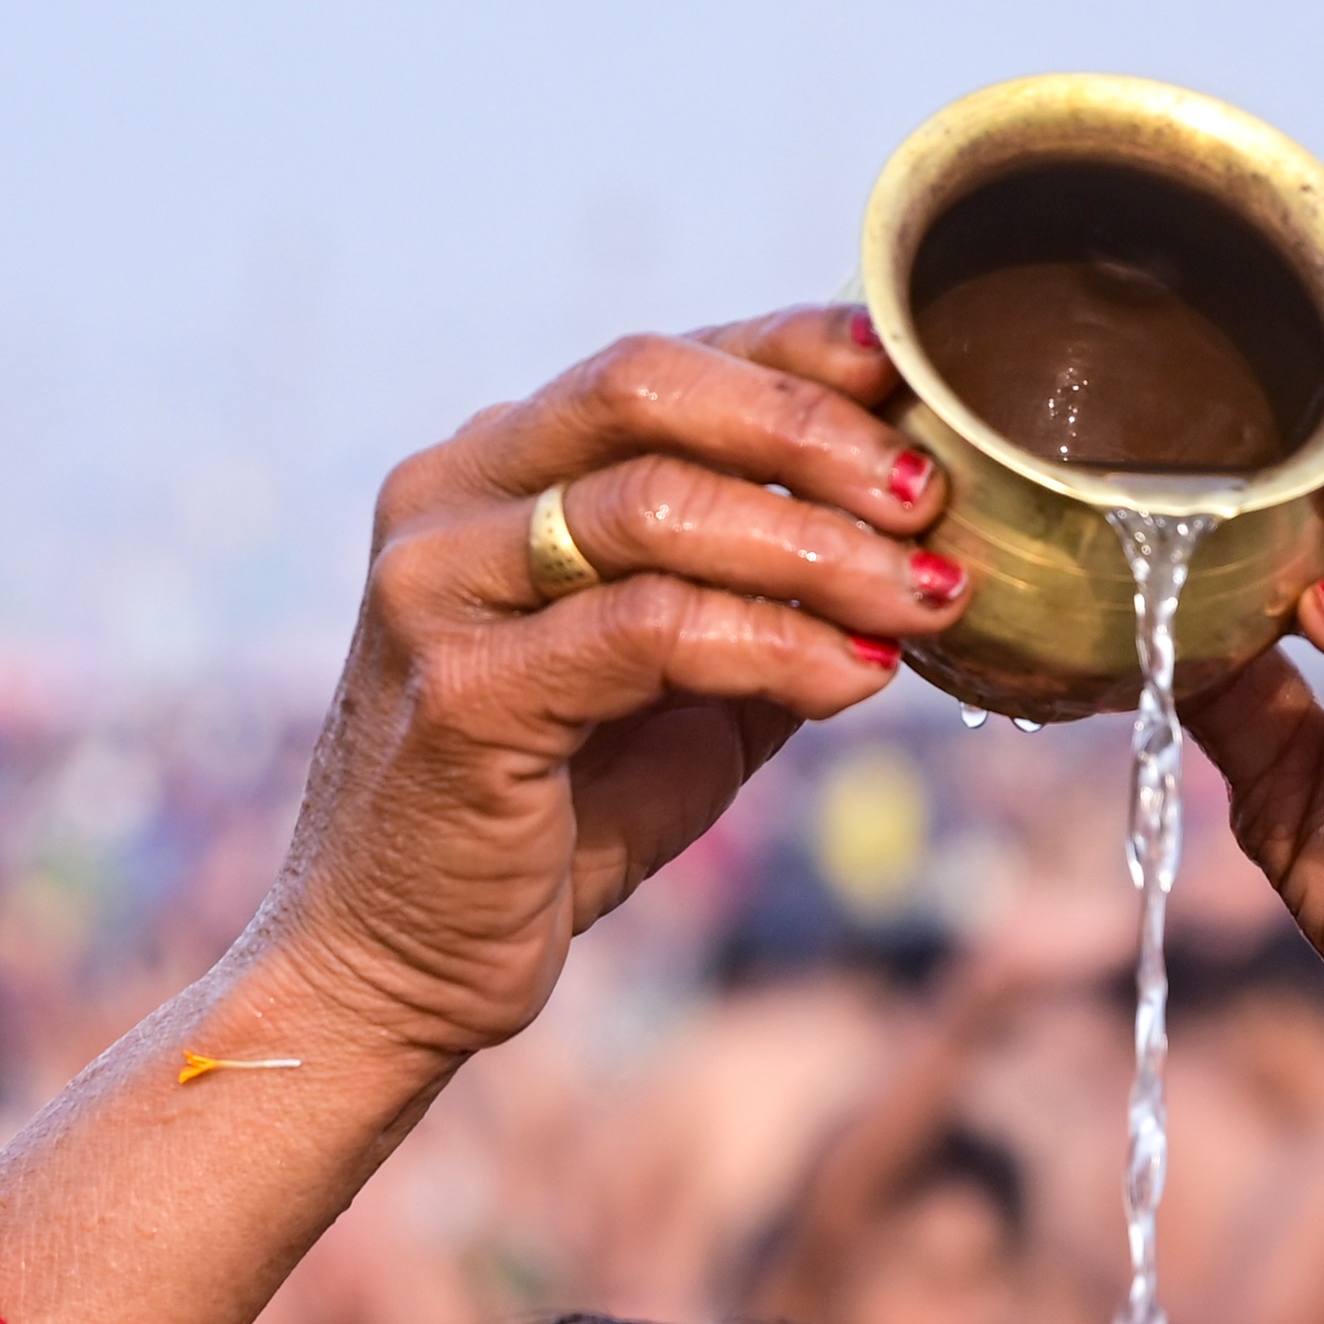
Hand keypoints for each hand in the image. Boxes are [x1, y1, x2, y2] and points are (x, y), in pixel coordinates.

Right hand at [254, 307, 968, 1064]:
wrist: (396, 970)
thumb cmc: (544, 825)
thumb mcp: (674, 690)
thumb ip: (760, 603)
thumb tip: (916, 544)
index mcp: (488, 473)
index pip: (657, 365)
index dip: (795, 354)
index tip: (914, 379)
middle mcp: (446, 503)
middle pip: (646, 390)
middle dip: (809, 430)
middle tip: (927, 492)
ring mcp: (437, 589)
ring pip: (657, 505)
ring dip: (817, 547)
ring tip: (923, 596)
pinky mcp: (461, 691)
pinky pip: (650, 629)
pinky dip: (775, 644)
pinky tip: (854, 677)